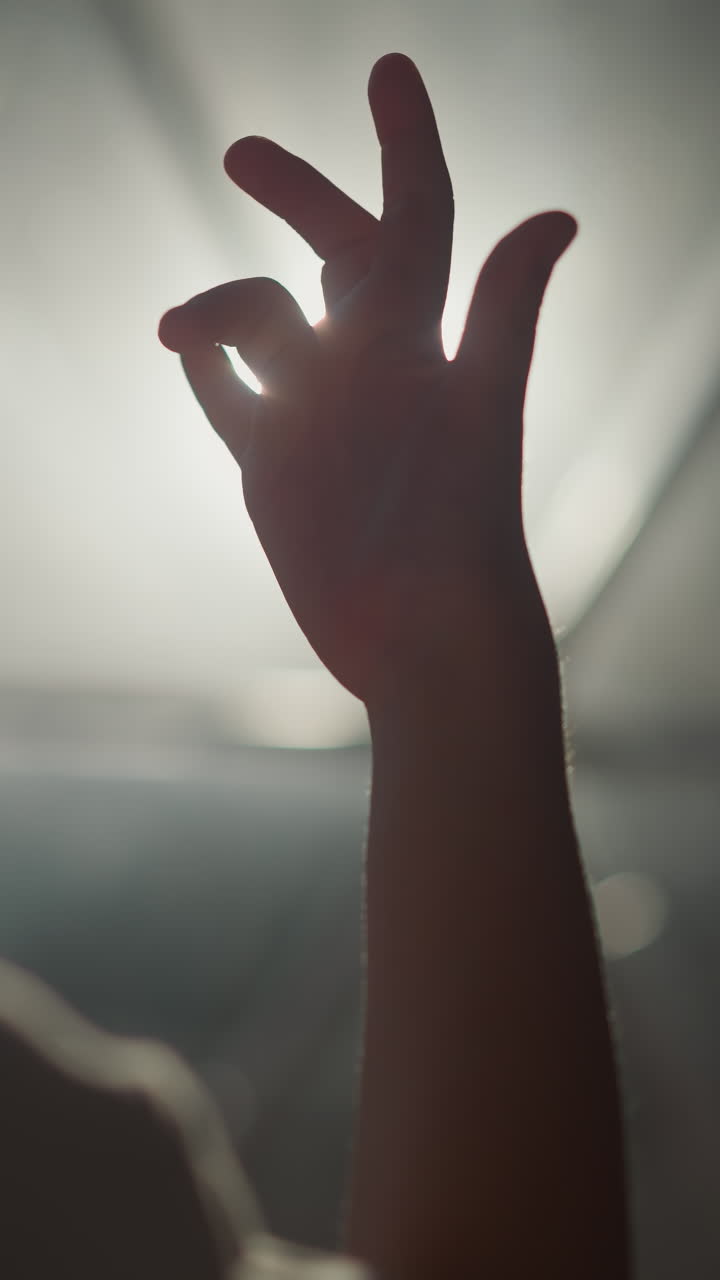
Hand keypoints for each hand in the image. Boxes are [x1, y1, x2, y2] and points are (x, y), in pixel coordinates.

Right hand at [159, 52, 575, 704]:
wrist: (423, 633)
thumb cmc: (462, 529)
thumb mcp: (478, 410)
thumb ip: (504, 313)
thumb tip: (558, 216)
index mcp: (419, 337)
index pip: (415, 219)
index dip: (406, 143)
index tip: (388, 67)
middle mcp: (368, 363)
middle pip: (331, 251)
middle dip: (293, 193)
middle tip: (239, 150)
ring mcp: (316, 412)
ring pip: (259, 324)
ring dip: (215, 308)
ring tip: (180, 330)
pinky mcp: (272, 466)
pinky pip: (229, 400)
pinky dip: (206, 373)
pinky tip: (185, 356)